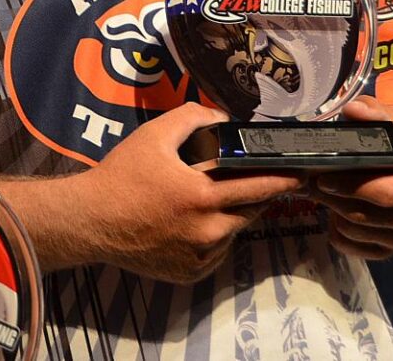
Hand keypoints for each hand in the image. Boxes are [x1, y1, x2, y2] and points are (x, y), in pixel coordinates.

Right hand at [70, 102, 303, 283]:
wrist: (91, 220)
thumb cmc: (121, 176)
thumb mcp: (153, 136)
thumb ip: (191, 118)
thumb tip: (221, 118)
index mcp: (202, 196)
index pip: (258, 187)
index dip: (283, 179)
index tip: (301, 173)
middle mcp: (208, 231)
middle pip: (252, 212)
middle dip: (260, 196)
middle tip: (259, 182)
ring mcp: (200, 256)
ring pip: (233, 232)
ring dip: (232, 215)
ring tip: (213, 199)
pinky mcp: (190, 273)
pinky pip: (215, 252)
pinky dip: (213, 237)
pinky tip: (193, 222)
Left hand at [307, 95, 392, 259]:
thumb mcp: (386, 120)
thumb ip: (371, 112)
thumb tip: (354, 110)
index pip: (385, 192)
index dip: (351, 186)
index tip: (323, 176)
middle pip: (370, 215)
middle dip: (337, 200)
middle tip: (313, 184)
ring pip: (361, 232)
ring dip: (335, 214)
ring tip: (321, 194)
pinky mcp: (392, 248)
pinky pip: (359, 250)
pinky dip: (341, 236)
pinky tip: (334, 218)